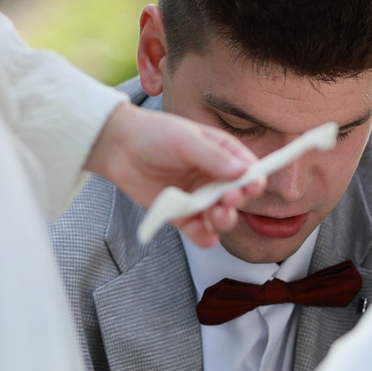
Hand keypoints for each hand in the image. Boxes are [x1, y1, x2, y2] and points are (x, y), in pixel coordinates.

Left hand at [85, 103, 257, 249]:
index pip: (248, 170)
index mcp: (222, 155)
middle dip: (236, 201)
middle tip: (227, 198)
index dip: (254, 180)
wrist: (118, 147)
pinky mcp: (181, 215)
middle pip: (237, 198)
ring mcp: (198, 198)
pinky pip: (198, 231)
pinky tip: (205, 236)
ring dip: (223, 220)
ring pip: (221, 217)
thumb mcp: (186, 139)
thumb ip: (213, 156)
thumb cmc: (154, 134)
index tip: (252, 187)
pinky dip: (204, 236)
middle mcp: (214, 178)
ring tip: (216, 214)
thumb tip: (243, 170)